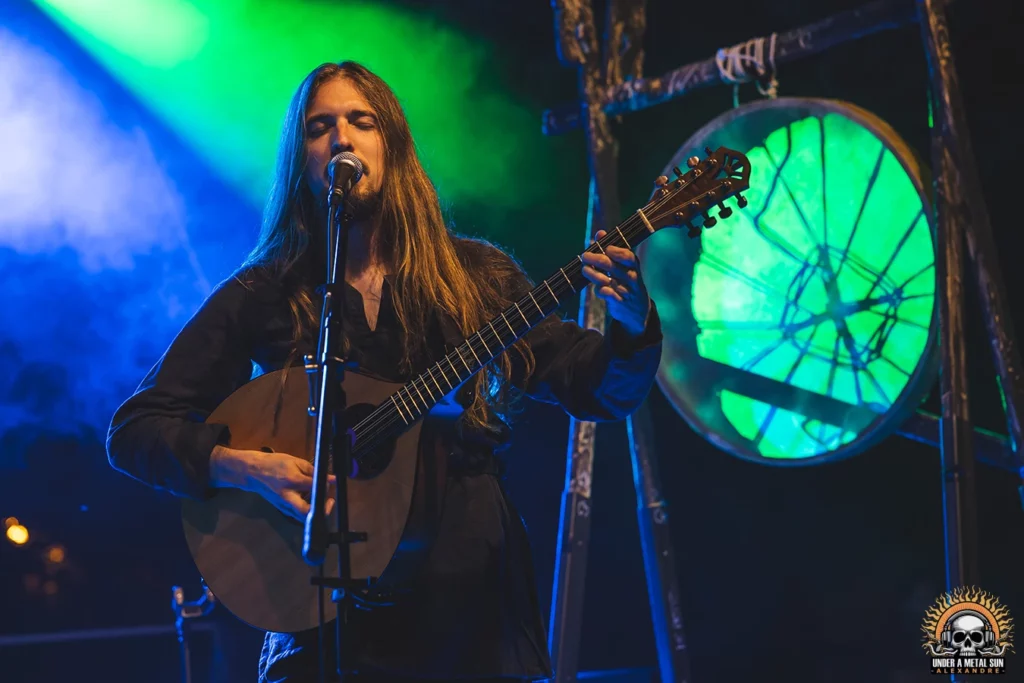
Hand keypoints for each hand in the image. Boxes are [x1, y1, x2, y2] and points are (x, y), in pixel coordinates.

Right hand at [210, 446, 335, 522]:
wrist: (253, 472)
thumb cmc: (274, 464)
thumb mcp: (295, 462)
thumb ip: (313, 471)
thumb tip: (330, 478)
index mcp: (291, 481)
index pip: (314, 487)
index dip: (326, 485)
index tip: (333, 483)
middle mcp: (287, 497)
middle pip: (306, 512)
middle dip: (322, 510)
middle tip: (329, 501)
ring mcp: (283, 506)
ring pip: (303, 516)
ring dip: (315, 509)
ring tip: (320, 496)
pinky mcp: (282, 509)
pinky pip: (298, 513)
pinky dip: (307, 508)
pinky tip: (309, 497)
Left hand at [580, 230, 651, 336]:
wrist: (638, 312)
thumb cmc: (627, 282)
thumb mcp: (625, 267)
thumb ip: (612, 250)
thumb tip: (600, 233)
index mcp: (634, 267)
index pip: (629, 257)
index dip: (617, 252)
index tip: (605, 247)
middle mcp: (632, 278)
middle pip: (614, 267)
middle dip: (597, 260)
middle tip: (585, 256)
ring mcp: (626, 292)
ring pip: (608, 281)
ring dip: (594, 274)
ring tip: (585, 269)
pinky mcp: (619, 303)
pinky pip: (607, 295)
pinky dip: (600, 290)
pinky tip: (596, 287)